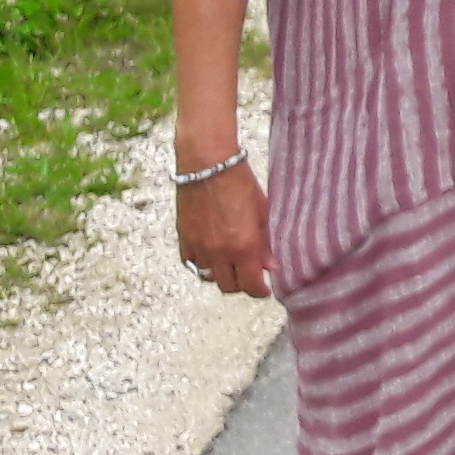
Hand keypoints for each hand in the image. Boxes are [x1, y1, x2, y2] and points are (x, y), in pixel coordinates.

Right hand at [172, 161, 273, 299]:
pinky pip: (191, 263)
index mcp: (243, 246)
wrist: (208, 164)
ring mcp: (199, 247)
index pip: (251, 285)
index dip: (260, 291)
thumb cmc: (239, 183)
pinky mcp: (183, 238)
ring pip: (208, 277)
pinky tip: (210, 256)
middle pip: (229, 286)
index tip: (264, 289)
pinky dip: (201, 264)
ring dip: (220, 275)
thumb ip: (265, 243)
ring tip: (230, 266)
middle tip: (248, 276)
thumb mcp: (262, 212)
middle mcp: (219, 252)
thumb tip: (270, 266)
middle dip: (241, 285)